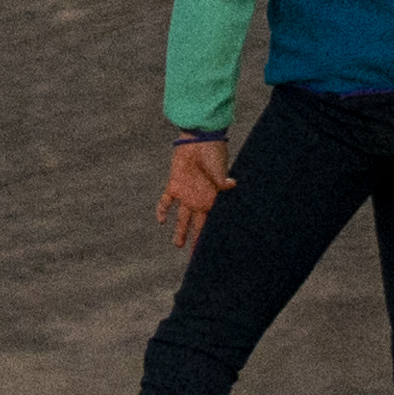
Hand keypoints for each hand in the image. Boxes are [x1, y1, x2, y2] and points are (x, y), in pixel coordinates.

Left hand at [159, 135, 229, 250]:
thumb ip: (222, 180)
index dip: (209, 235)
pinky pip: (166, 201)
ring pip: (181, 218)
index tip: (208, 250)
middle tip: (193, 256)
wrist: (199, 138)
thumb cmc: (213, 153)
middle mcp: (199, 200)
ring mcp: (186, 194)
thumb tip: (233, 184)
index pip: (211, 222)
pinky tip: (160, 221)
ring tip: (177, 244)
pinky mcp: (174, 185)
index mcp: (212, 199)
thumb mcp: (219, 168)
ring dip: (179, 231)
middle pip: (196, 225)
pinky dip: (162, 210)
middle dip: (195, 240)